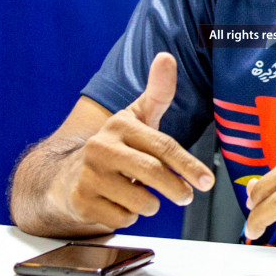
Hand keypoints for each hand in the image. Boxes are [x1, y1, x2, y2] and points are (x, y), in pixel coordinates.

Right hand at [58, 53, 213, 230]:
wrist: (68, 175)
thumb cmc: (116, 147)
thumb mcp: (137, 119)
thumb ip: (157, 92)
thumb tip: (167, 57)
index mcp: (119, 125)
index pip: (162, 146)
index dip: (188, 165)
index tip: (207, 181)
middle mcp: (101, 147)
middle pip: (152, 172)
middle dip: (176, 188)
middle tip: (187, 196)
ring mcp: (89, 175)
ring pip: (140, 201)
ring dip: (151, 205)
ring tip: (144, 196)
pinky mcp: (81, 201)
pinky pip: (122, 218)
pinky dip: (129, 216)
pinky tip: (120, 204)